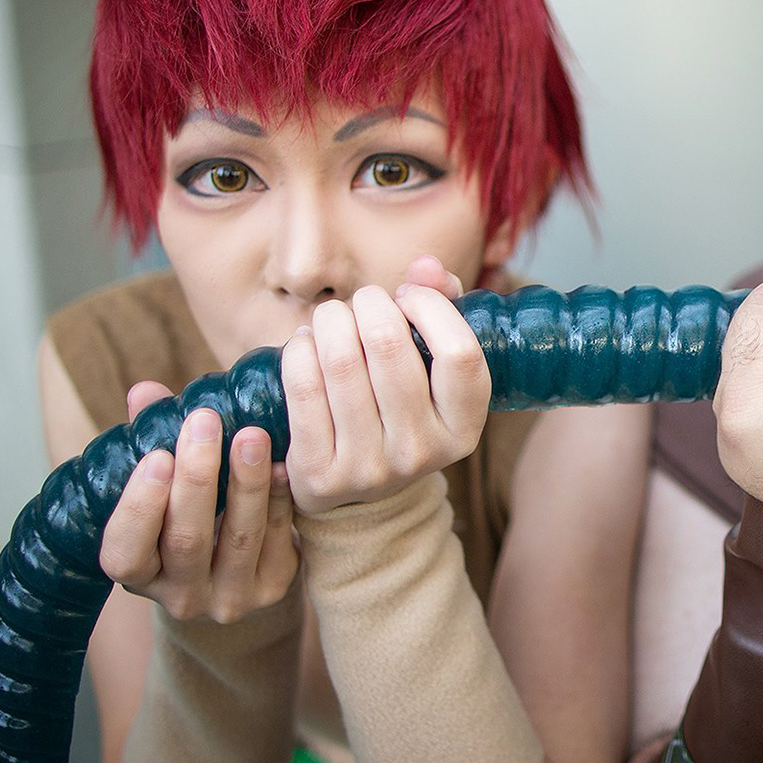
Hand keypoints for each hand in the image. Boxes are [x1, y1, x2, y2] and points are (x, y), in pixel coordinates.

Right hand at [98, 382, 297, 623]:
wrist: (239, 567)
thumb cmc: (186, 512)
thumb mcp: (161, 487)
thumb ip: (151, 440)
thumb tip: (145, 392)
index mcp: (138, 574)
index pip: (125, 553)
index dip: (139, 508)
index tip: (157, 456)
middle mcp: (179, 597)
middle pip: (186, 540)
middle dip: (197, 477)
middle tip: (204, 420)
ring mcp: (229, 599)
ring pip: (238, 539)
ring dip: (246, 482)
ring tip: (251, 434)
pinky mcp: (274, 588)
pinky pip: (277, 541)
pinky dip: (278, 500)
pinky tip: (281, 464)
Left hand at [281, 255, 489, 516]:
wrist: (358, 496)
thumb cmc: (399, 409)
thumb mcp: (432, 370)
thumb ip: (440, 308)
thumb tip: (426, 265)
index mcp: (464, 428)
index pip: (460, 354)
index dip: (432, 308)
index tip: (409, 296)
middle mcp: (423, 452)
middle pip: (391, 347)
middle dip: (369, 304)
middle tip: (362, 302)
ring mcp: (371, 468)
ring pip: (342, 362)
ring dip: (330, 320)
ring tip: (331, 319)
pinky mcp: (321, 473)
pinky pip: (304, 387)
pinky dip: (298, 350)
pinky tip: (304, 343)